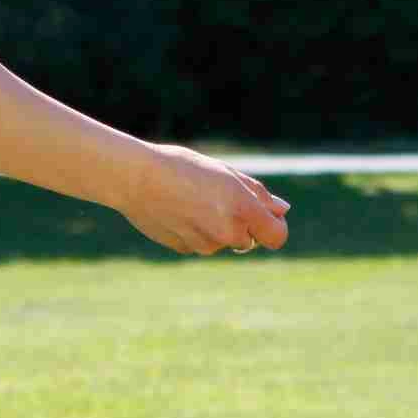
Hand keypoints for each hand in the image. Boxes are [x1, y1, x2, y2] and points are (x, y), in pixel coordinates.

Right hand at [123, 142, 290, 254]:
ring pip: (223, 241)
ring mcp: (206, 245)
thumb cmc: (182, 167)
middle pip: (249, 239)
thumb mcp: (225, 173)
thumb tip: (282, 210)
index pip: (277, 236)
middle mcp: (227, 232)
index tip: (268, 216)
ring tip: (192, 199)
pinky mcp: (186, 250)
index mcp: (242, 209)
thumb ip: (257, 194)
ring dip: (217, 226)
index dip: (276, 226)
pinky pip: (201, 243)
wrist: (135, 178)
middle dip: (241, 223)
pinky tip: (178, 210)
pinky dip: (196, 231)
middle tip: (217, 197)